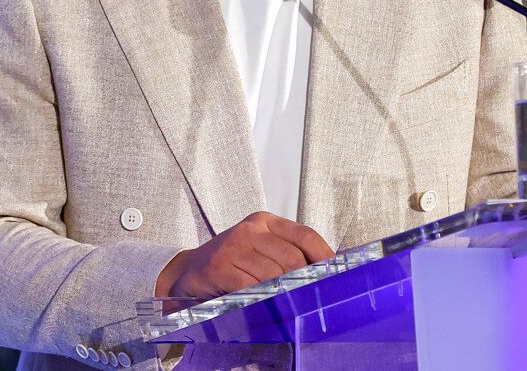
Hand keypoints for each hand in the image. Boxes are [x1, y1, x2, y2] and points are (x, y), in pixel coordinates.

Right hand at [155, 211, 333, 300]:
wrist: (188, 271)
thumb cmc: (232, 261)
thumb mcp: (260, 249)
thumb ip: (287, 254)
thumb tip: (326, 271)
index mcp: (265, 221)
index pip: (305, 235)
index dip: (324, 255)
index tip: (337, 274)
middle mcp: (250, 229)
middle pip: (292, 257)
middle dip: (305, 280)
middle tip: (314, 297)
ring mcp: (233, 246)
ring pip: (273, 274)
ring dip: (284, 293)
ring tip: (292, 304)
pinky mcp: (219, 267)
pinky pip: (250, 286)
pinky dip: (261, 298)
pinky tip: (266, 305)